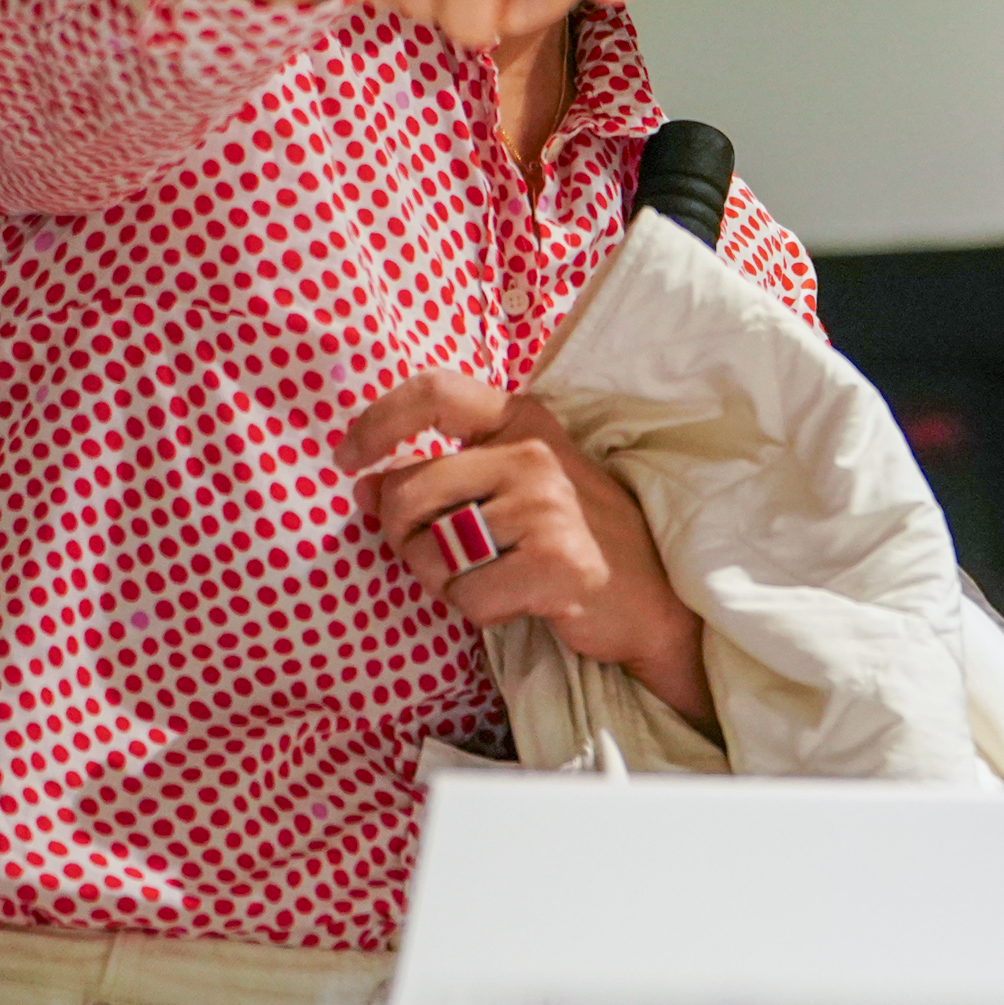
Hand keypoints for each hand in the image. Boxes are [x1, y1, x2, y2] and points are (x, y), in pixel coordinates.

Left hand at [337, 366, 711, 730]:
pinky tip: (519, 600)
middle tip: (439, 557)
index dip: (377, 422)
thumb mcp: (515, 484)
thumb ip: (445, 475)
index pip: (434, 393)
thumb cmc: (575, 534)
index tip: (349, 460)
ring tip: (493, 576)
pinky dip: (480, 612)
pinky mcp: (556, 562)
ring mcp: (547, 506)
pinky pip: (467, 597)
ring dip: (445, 582)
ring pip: (431, 553)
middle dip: (402, 537)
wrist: (654, 597)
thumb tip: (364, 486)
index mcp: (523, 419)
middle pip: (408, 492)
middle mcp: (533, 453)